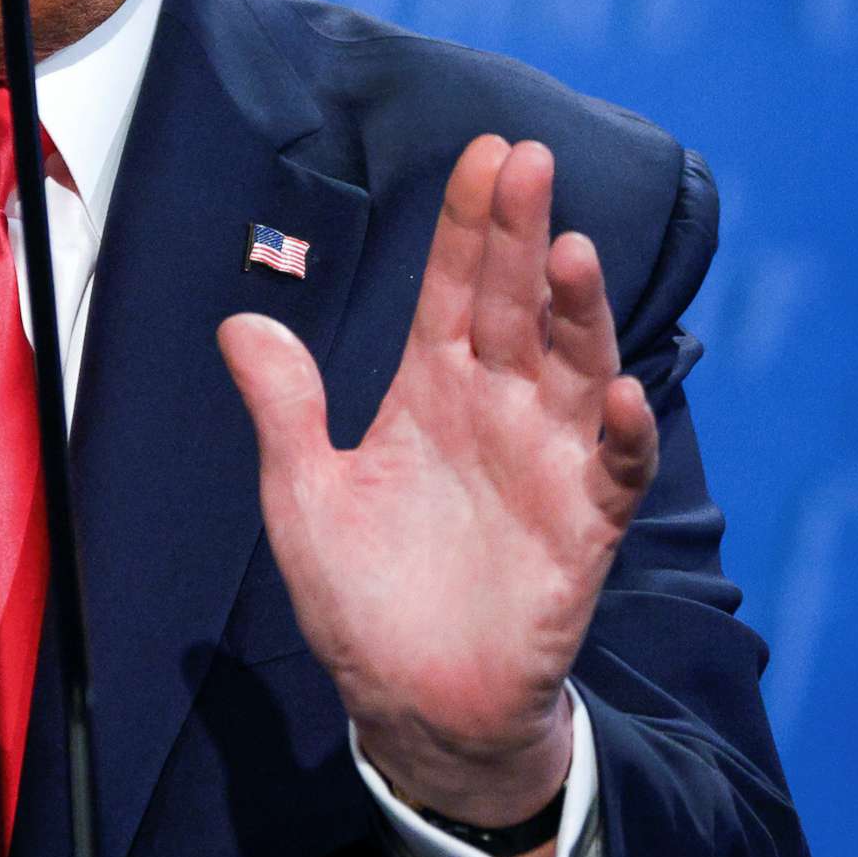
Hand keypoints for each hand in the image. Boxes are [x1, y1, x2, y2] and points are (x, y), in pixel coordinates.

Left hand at [217, 136, 658, 850]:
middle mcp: (496, 410)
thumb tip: (239, 323)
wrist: (411, 702)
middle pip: (515, 306)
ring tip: (572, 252)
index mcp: (428, 392)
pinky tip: (612, 392)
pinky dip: (618, 432)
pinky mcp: (581, 529)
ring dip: (578, 313)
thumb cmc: (360, 595)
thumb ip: (285, 408)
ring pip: (572, 369)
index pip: (452, 290)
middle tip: (530, 160)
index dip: (468, 225)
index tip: (484, 155)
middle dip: (522, 234)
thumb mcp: (302, 493)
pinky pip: (611, 470)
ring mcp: (545, 463)